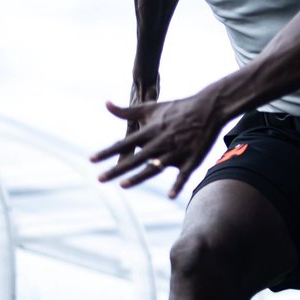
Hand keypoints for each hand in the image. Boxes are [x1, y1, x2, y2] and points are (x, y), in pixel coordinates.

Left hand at [90, 89, 220, 198]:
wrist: (208, 107)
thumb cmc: (177, 107)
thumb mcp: (150, 107)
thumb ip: (127, 110)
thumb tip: (106, 103)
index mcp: (150, 130)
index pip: (124, 143)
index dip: (107, 152)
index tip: (91, 160)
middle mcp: (160, 142)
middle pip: (134, 158)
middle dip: (115, 169)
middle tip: (99, 179)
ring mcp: (176, 151)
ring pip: (154, 167)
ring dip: (138, 177)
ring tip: (122, 185)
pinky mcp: (191, 159)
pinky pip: (183, 175)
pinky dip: (177, 185)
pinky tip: (170, 196)